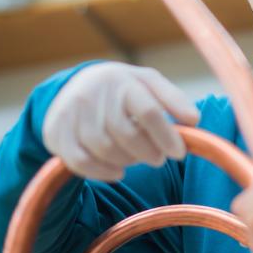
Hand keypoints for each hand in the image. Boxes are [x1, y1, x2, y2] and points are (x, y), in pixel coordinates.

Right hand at [42, 62, 199, 180]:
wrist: (74, 85)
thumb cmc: (123, 89)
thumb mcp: (149, 83)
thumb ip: (173, 99)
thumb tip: (194, 119)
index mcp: (123, 80)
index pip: (149, 111)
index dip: (167, 136)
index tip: (179, 153)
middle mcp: (95, 94)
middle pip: (126, 134)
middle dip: (148, 152)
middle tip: (159, 159)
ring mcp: (72, 113)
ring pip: (105, 149)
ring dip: (128, 161)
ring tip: (138, 159)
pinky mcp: (57, 132)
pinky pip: (80, 162)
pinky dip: (102, 172)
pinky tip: (118, 171)